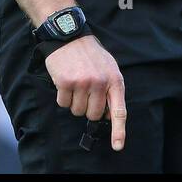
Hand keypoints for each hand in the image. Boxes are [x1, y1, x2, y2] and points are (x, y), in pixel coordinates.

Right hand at [43, 35, 126, 150]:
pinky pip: (63, 103)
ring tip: (75, 82)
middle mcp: (100, 83)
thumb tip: (110, 115)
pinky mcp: (66, 83)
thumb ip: (111, 90)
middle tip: (85, 91)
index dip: (119, 131)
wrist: (69, 35)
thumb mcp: (108, 68)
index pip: (119, 110)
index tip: (118, 146)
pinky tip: (65, 81)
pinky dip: (62, 96)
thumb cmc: (90, 54)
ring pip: (77, 111)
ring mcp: (83, 83)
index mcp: (114, 80)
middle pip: (93, 115)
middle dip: (87, 108)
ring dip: (74, 101)